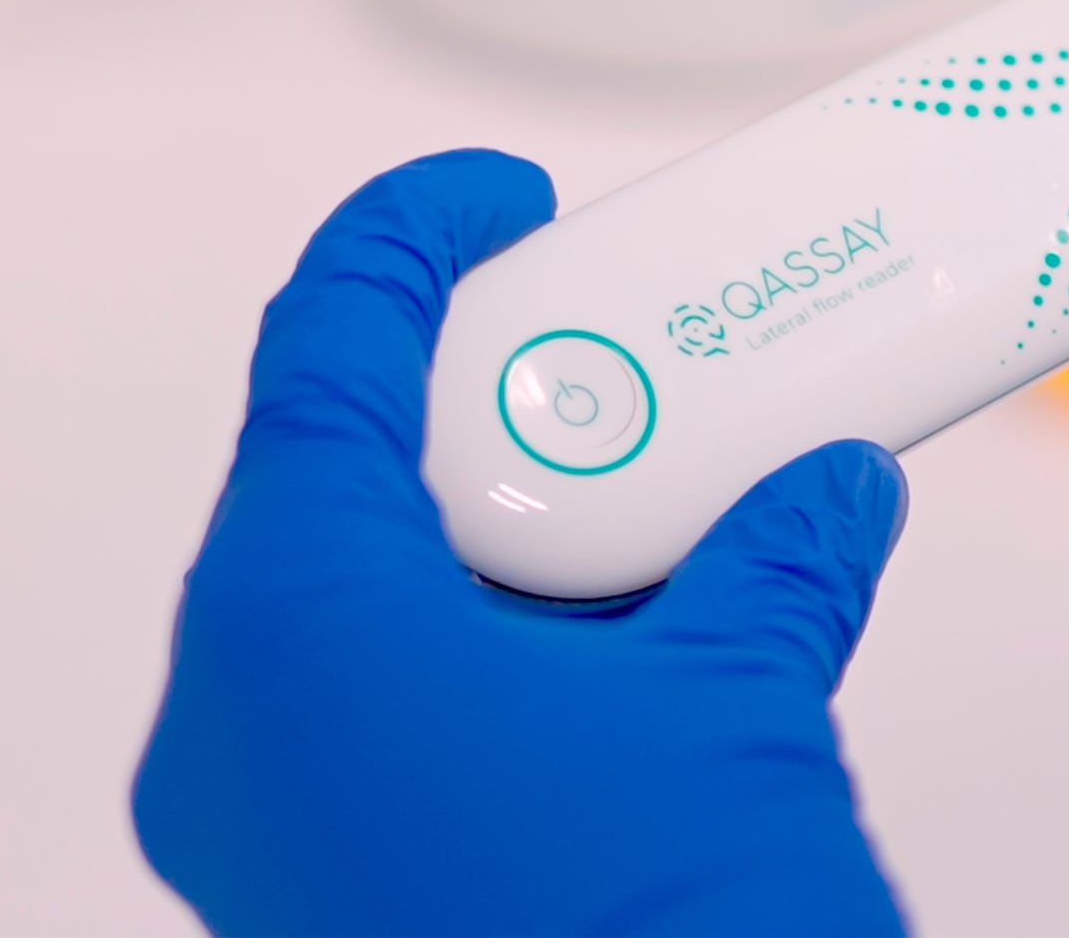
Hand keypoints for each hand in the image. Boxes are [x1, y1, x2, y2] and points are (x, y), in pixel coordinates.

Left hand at [134, 151, 909, 935]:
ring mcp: (276, 822)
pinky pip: (397, 712)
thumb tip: (824, 493)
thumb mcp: (739, 706)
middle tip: (628, 368)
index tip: (493, 200)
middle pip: (346, 477)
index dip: (411, 239)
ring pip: (377, 604)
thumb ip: (776, 559)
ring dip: (523, 542)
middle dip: (505, 411)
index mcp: (296, 624)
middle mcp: (245, 717)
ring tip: (668, 511)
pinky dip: (512, 652)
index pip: (320, 350)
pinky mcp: (331, 893)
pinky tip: (644, 648)